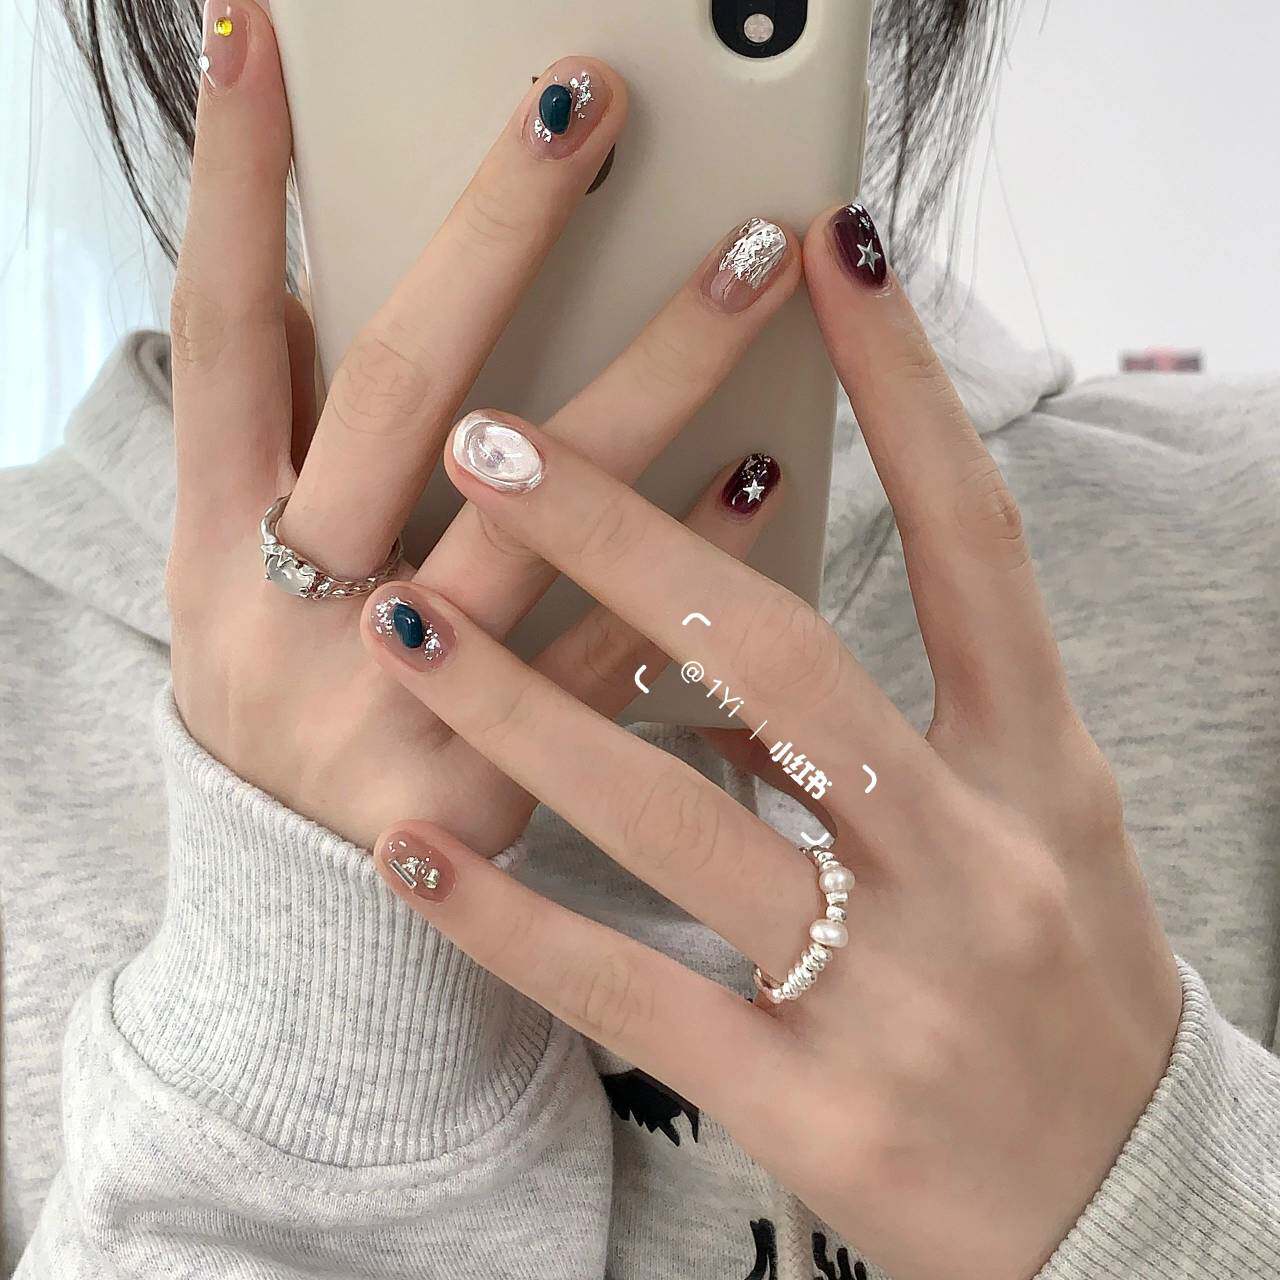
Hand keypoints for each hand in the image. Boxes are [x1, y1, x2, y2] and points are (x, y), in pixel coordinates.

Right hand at [167, 4, 800, 849]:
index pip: (215, 334)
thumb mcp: (236, 574)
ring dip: (647, 377)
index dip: (228, 187)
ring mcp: (393, 706)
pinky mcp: (492, 780)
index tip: (265, 38)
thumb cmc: (284, 694)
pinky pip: (610, 656)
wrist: (299, 908)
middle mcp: (286, 615)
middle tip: (593, 102)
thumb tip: (315, 279)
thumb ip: (282, 439)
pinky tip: (771, 471)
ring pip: (530, 522)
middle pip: (395, 395)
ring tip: (751, 261)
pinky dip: (690, 563)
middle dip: (490, 237)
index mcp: (212, 544)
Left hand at [359, 205, 1182, 1279]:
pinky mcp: (811, 1105)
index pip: (978, 539)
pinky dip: (515, 918)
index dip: (908, 388)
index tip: (829, 252)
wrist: (1135, 1210)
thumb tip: (747, 610)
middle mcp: (968, 859)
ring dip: (523, 709)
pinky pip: (634, 994)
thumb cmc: (1073, 993)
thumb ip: (919, 716)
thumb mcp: (1042, 830)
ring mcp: (887, 987)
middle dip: (626, 539)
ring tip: (400, 620)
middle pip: (781, 659)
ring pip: (678, 816)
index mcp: (1040, 772)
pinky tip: (412, 849)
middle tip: (493, 438)